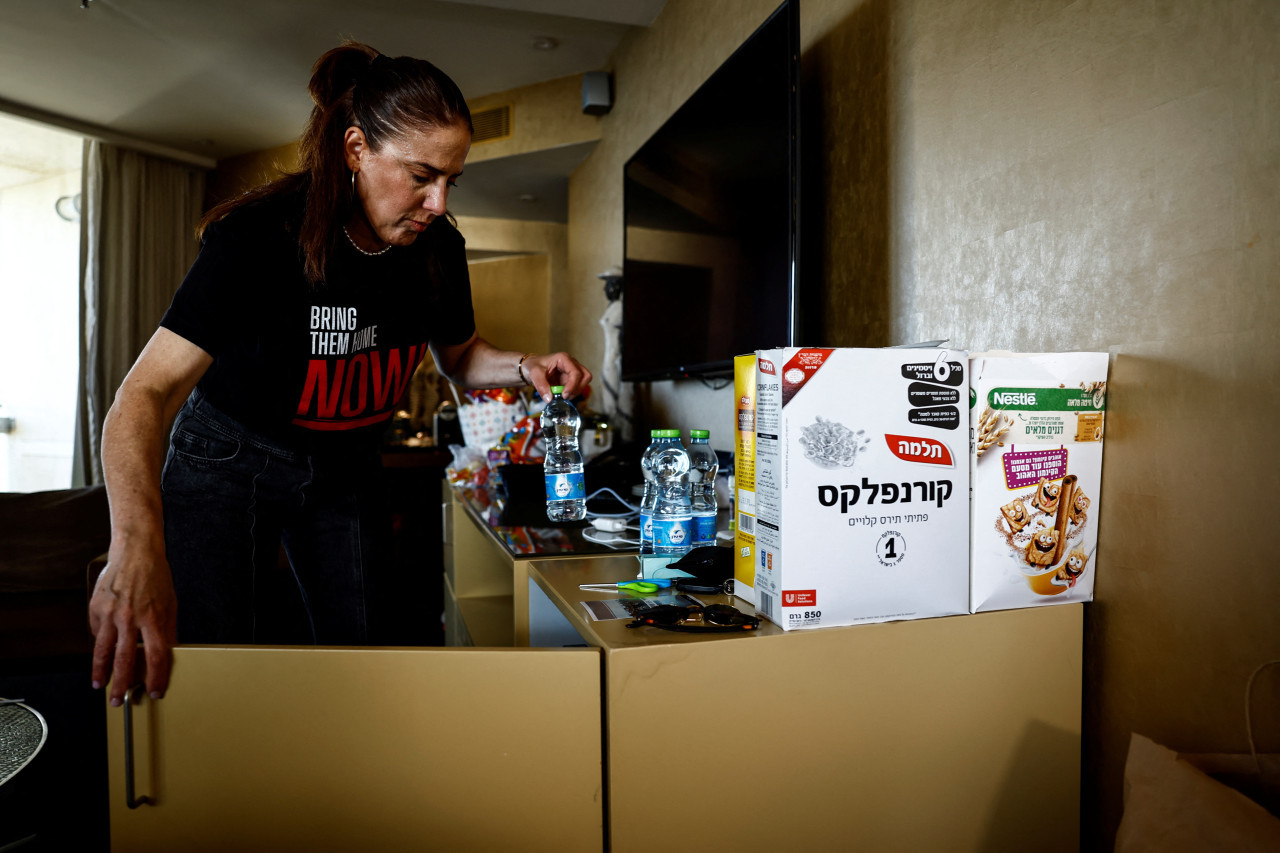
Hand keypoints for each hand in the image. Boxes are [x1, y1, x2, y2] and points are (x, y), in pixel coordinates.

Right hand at [89, 542, 177, 705]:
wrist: (136, 551)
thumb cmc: (155, 576)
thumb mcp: (171, 603)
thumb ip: (168, 629)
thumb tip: (169, 653)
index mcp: (153, 617)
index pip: (156, 656)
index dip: (155, 678)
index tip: (154, 691)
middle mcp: (130, 617)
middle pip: (125, 660)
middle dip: (121, 684)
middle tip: (118, 700)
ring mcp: (110, 613)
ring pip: (103, 650)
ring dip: (100, 672)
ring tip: (99, 685)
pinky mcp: (96, 608)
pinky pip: (96, 632)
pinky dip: (100, 643)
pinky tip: (102, 650)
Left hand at [523, 351, 592, 401]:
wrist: (530, 367)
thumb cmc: (533, 365)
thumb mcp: (534, 374)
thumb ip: (541, 386)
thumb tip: (549, 399)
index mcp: (564, 359)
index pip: (576, 372)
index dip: (572, 385)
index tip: (564, 395)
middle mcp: (571, 364)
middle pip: (585, 376)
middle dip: (578, 388)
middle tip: (566, 395)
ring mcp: (571, 372)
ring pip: (584, 382)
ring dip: (575, 391)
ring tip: (562, 396)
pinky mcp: (570, 379)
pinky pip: (577, 387)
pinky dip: (571, 393)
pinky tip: (561, 395)